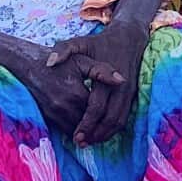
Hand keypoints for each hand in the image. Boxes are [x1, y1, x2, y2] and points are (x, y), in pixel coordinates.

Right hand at [7, 40, 126, 135]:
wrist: (30, 65)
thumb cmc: (60, 62)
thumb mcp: (83, 61)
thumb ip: (102, 71)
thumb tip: (122, 80)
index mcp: (76, 92)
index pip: (98, 110)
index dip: (109, 112)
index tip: (117, 109)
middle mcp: (64, 106)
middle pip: (88, 123)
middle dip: (99, 124)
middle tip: (112, 123)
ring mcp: (54, 113)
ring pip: (76, 129)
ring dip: (87, 129)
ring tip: (100, 126)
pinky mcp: (47, 117)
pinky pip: (65, 129)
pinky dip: (75, 128)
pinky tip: (85, 124)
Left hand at [48, 19, 149, 146]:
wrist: (129, 37)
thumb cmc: (100, 42)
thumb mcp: (80, 42)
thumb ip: (63, 50)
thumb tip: (49, 63)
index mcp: (106, 76)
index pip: (96, 107)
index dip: (86, 124)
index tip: (75, 135)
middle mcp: (120, 87)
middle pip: (110, 118)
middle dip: (95, 134)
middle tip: (81, 143)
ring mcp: (129, 91)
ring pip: (119, 121)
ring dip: (105, 134)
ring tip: (90, 142)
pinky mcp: (132, 94)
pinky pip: (124, 117)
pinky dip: (113, 129)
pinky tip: (101, 133)